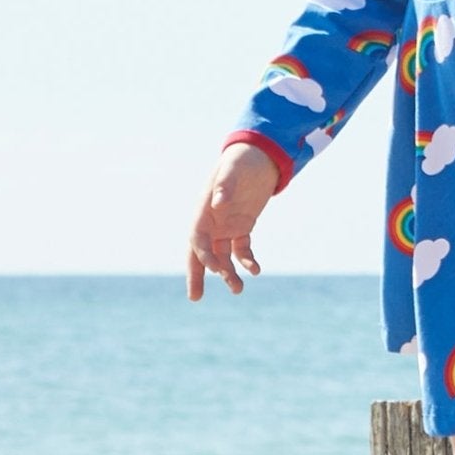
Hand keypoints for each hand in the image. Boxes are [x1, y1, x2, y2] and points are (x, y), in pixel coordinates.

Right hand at [187, 143, 278, 298]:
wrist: (258, 156)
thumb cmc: (241, 161)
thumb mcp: (232, 169)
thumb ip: (224, 185)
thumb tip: (218, 202)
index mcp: (204, 210)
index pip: (198, 239)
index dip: (204, 256)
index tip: (217, 270)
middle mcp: (212, 221)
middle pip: (200, 253)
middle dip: (197, 275)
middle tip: (195, 298)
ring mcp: (226, 225)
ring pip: (222, 256)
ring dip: (227, 273)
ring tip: (238, 290)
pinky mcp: (242, 226)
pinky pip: (241, 249)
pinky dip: (247, 261)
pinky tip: (256, 270)